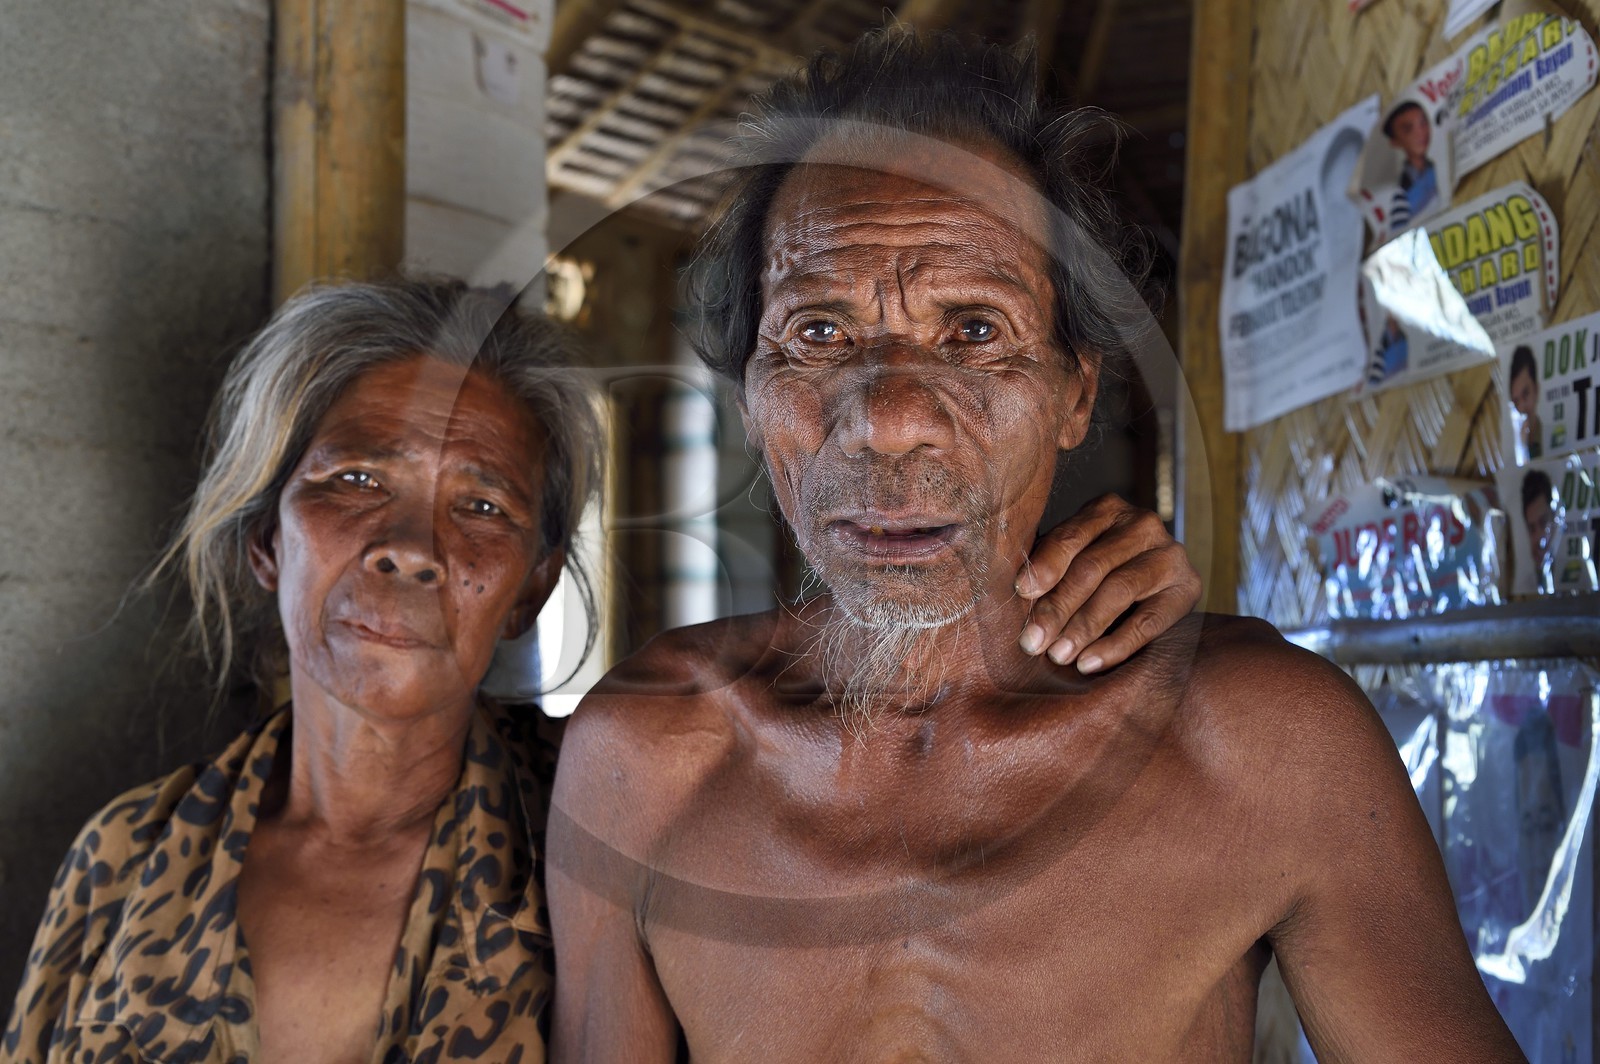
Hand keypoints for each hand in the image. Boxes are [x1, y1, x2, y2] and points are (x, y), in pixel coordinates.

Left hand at [1015, 494, 1200, 672]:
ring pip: (1118, 591)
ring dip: (1083, 628)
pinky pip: (1148, 622)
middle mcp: (1142, 524)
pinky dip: (1115, 646)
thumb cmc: (1098, 573)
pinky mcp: (1188, 588)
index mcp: (1106, 509)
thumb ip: (1050, 566)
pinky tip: (1089, 663)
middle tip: (1032, 641)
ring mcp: (1169, 554)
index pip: (1070, 537)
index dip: (1044, 565)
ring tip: (1058, 655)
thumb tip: (1016, 594)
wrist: (1158, 587)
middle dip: (1057, 607)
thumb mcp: (1074, 558)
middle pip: (1092, 567)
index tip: (1021, 592)